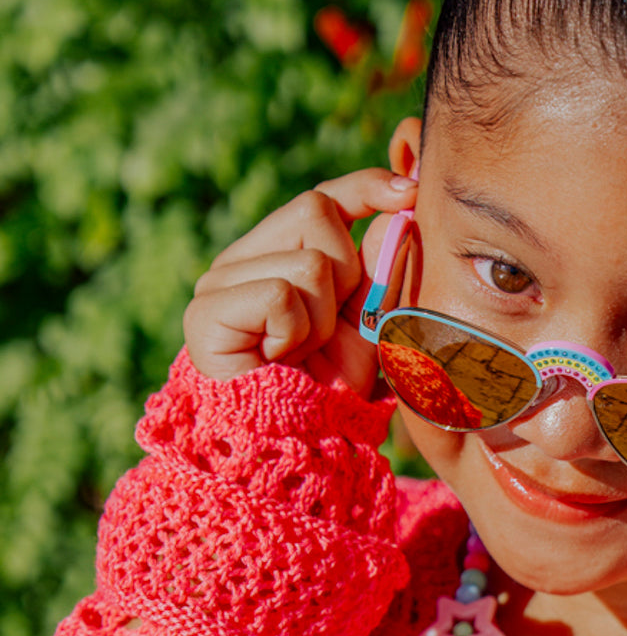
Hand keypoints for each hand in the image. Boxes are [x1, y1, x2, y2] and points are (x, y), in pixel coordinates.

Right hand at [184, 168, 416, 395]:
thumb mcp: (370, 325)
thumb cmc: (332, 392)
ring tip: (303, 354)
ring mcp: (218, 283)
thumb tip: (402, 210)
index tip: (411, 191)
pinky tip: (279, 360)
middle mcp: (242, 261)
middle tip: (328, 329)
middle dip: (346, 272)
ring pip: (307, 259)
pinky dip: (295, 332)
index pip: (322, 199)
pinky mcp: (205, 311)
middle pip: (314, 210)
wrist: (294, 448)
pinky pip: (280, 294)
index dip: (365, 187)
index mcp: (278, 257)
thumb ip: (383, 270)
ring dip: (323, 317)